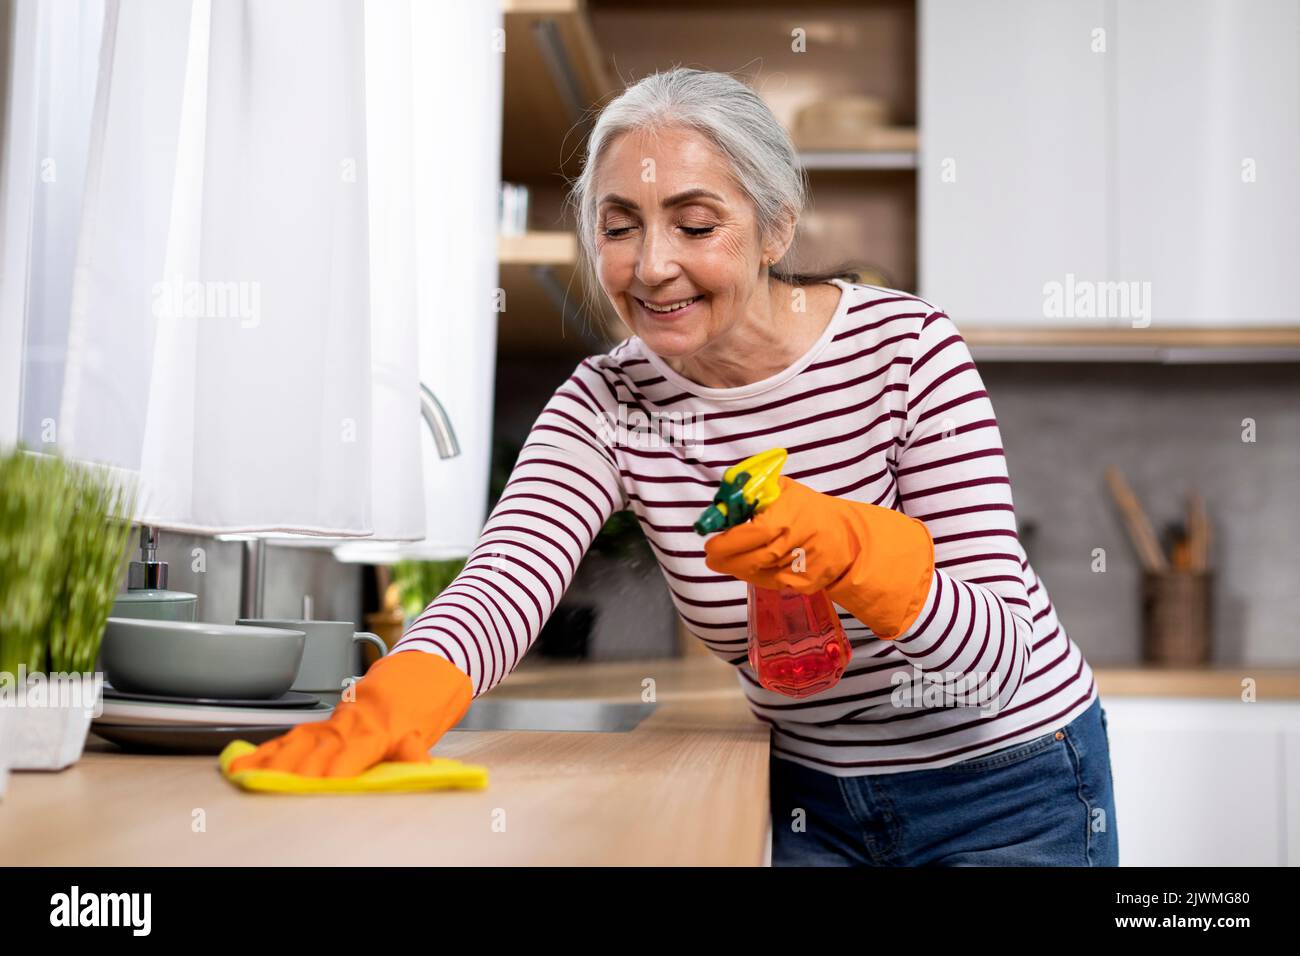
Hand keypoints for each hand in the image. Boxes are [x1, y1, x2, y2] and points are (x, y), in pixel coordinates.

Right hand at [227, 650, 472, 776]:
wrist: (428, 661)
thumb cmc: (432, 696)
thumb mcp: (431, 724)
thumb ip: (416, 748)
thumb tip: (418, 764)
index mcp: (382, 725)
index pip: (357, 749)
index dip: (342, 765)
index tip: (327, 780)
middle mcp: (356, 720)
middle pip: (322, 745)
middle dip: (298, 766)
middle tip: (275, 784)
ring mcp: (341, 717)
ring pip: (303, 738)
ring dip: (275, 758)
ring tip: (247, 772)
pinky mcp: (332, 716)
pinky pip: (300, 732)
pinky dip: (273, 748)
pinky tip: (248, 758)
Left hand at [703, 475, 934, 638]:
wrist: (846, 537)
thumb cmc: (810, 510)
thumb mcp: (785, 490)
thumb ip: (755, 493)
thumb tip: (723, 501)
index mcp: (788, 518)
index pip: (749, 534)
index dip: (726, 543)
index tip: (710, 545)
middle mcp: (794, 545)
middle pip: (749, 559)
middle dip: (725, 559)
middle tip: (712, 557)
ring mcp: (799, 568)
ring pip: (756, 574)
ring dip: (737, 568)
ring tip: (727, 560)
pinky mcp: (802, 585)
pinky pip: (769, 583)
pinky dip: (755, 576)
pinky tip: (750, 567)